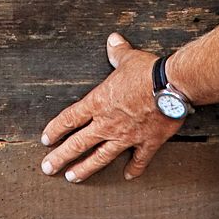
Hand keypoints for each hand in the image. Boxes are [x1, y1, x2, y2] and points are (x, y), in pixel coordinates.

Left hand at [39, 33, 181, 181]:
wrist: (172, 86)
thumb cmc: (148, 72)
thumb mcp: (128, 58)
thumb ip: (117, 52)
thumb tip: (113, 40)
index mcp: (99, 103)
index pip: (69, 119)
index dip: (55, 130)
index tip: (46, 140)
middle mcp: (108, 123)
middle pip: (78, 144)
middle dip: (60, 157)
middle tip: (48, 168)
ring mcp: (126, 136)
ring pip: (101, 157)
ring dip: (85, 168)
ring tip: (72, 177)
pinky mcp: (147, 142)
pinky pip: (139, 160)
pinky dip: (134, 169)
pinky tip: (128, 176)